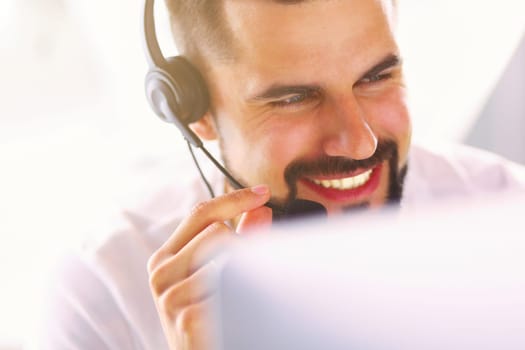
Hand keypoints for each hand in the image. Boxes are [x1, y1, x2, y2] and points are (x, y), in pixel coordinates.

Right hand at [147, 185, 271, 349]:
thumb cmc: (208, 316)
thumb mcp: (216, 274)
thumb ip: (239, 239)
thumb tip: (261, 209)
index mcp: (165, 257)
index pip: (201, 213)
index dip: (234, 199)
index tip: (263, 192)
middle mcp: (161, 272)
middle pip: (218, 232)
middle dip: (241, 247)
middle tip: (244, 277)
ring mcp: (171, 297)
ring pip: (227, 258)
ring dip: (243, 275)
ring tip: (235, 300)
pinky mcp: (188, 319)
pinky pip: (232, 291)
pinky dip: (242, 300)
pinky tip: (232, 317)